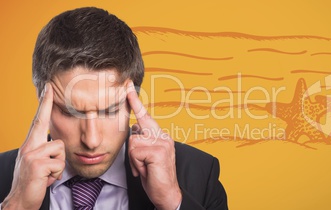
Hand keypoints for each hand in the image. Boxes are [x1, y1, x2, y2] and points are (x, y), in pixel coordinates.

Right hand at [2, 83, 64, 209]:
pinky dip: (56, 174)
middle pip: (42, 122)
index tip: (47, 89)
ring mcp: (31, 154)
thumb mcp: (38, 162)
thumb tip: (57, 143)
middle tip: (49, 86)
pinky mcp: (36, 164)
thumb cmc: (32, 181)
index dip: (43, 105)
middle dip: (46, 103)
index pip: (38, 121)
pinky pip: (59, 164)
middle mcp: (29, 146)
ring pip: (60, 149)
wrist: (20, 200)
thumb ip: (45, 150)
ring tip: (48, 173)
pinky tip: (46, 179)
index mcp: (30, 144)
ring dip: (59, 164)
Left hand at [126, 81, 181, 209]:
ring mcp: (162, 142)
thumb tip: (134, 127)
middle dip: (134, 151)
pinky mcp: (158, 151)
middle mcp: (163, 136)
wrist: (167, 193)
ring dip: (135, 160)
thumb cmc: (155, 175)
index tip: (127, 87)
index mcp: (161, 136)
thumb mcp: (146, 156)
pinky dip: (137, 164)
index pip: (146, 116)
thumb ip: (142, 140)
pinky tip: (147, 170)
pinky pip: (135, 152)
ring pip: (133, 143)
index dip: (135, 102)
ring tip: (146, 168)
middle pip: (134, 132)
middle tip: (146, 165)